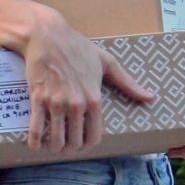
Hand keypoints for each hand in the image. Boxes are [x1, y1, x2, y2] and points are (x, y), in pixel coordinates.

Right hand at [21, 6, 154, 149]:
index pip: (94, 136)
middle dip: (71, 148)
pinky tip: (34, 145)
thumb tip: (150, 97)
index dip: (88, 144)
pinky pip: (35, 128)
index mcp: (94, 99)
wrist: (48, 35)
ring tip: (52, 147)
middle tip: (67, 147)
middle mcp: (76, 104)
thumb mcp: (107, 63)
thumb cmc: (78, 47)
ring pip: (55, 139)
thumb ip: (128, 83)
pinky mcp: (38, 99)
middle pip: (74, 142)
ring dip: (54, 148)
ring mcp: (56, 103)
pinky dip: (34, 141)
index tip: (83, 144)